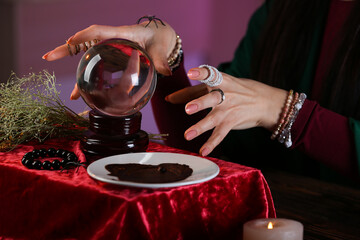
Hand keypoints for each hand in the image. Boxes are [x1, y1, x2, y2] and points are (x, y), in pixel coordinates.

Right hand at [42, 20, 177, 98]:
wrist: (160, 38)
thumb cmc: (159, 39)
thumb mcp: (161, 49)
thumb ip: (161, 60)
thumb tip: (166, 72)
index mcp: (122, 33)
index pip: (100, 30)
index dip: (85, 35)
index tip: (71, 40)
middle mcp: (112, 40)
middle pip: (86, 43)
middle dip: (67, 49)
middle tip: (48, 57)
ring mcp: (110, 50)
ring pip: (90, 60)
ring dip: (79, 75)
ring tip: (73, 95)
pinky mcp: (112, 59)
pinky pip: (97, 68)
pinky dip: (90, 80)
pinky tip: (87, 96)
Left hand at [166, 67, 287, 155]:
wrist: (266, 102)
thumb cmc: (237, 91)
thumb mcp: (219, 86)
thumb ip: (193, 91)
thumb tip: (170, 99)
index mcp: (221, 81)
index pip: (211, 75)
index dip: (202, 73)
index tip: (191, 72)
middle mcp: (225, 95)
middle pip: (211, 98)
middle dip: (200, 103)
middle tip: (188, 109)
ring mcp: (229, 110)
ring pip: (214, 119)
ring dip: (201, 127)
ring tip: (188, 135)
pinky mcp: (232, 122)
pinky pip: (221, 134)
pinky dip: (212, 143)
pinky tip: (203, 151)